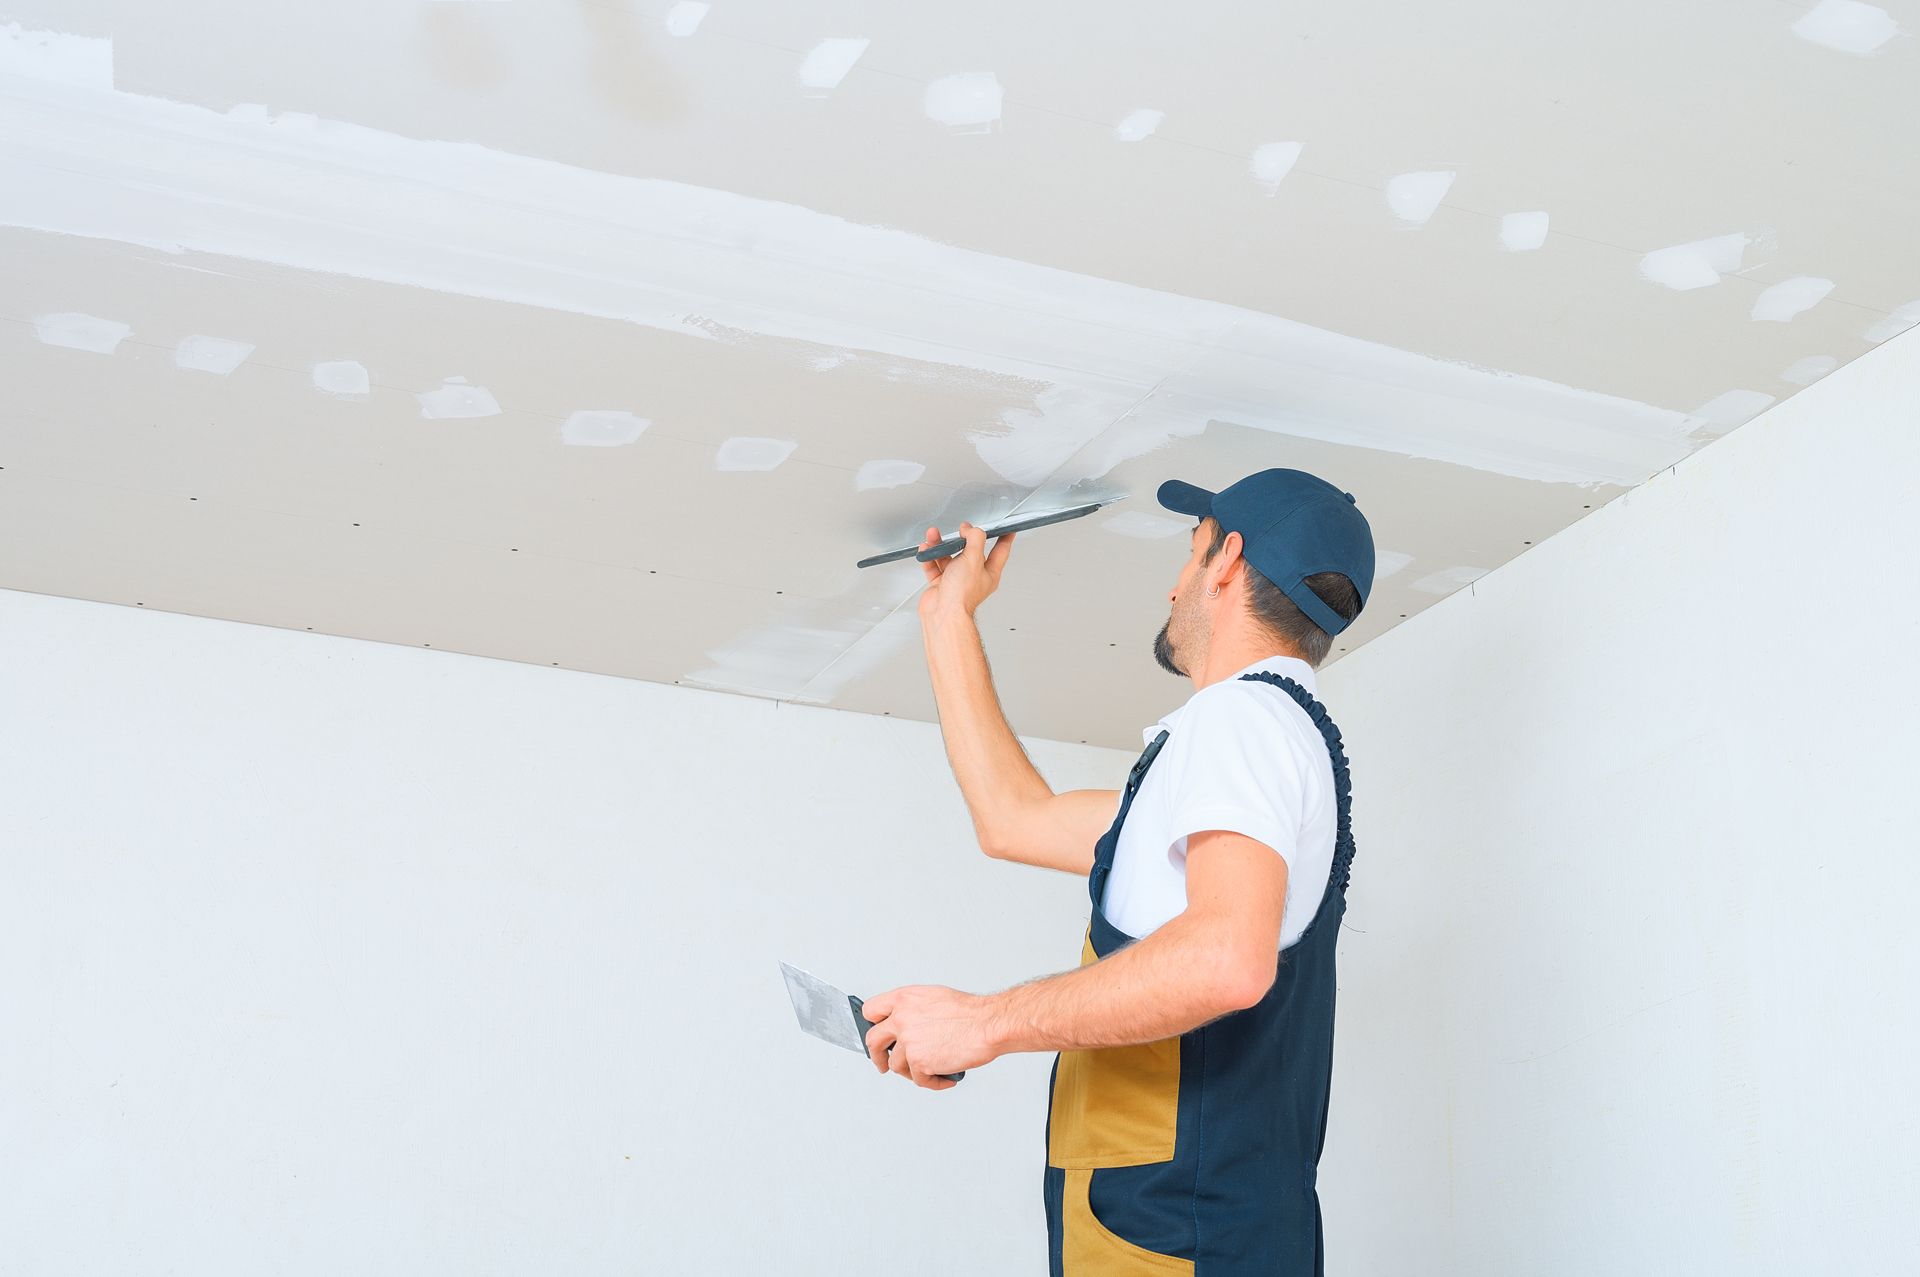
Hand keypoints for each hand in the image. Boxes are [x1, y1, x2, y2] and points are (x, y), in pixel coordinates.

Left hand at [859, 984, 1001, 1089]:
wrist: (987, 1025)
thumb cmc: (969, 1012)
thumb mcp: (934, 998)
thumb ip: (912, 1010)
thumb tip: (904, 1025)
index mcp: (904, 999)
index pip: (871, 1011)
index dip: (872, 1025)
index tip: (877, 1035)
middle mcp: (901, 1019)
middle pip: (873, 1041)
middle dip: (877, 1056)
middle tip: (883, 1063)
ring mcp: (908, 1042)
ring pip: (896, 1065)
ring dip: (911, 1072)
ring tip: (928, 1071)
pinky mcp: (919, 1062)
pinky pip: (919, 1080)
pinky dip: (933, 1082)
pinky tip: (944, 1078)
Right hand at [915, 522, 1014, 623]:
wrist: (943, 613)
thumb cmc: (962, 595)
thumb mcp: (973, 559)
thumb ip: (975, 539)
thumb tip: (971, 529)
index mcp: (988, 573)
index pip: (1000, 551)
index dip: (1004, 538)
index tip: (1007, 529)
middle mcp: (973, 577)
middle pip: (970, 552)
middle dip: (962, 539)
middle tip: (961, 529)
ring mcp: (956, 580)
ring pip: (949, 557)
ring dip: (940, 545)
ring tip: (933, 536)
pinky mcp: (941, 584)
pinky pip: (934, 566)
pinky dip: (929, 557)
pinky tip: (926, 550)